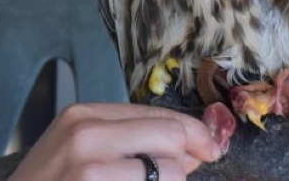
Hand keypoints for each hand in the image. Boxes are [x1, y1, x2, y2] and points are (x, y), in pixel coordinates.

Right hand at [9, 102, 223, 180]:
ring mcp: (92, 173)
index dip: (194, 131)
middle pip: (171, 137)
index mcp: (84, 116)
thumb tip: (194, 145)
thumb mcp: (78, 146)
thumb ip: (130, 138)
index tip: (209, 146)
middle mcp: (87, 138)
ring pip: (171, 174)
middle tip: (187, 170)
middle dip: (188, 158)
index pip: (159, 113)